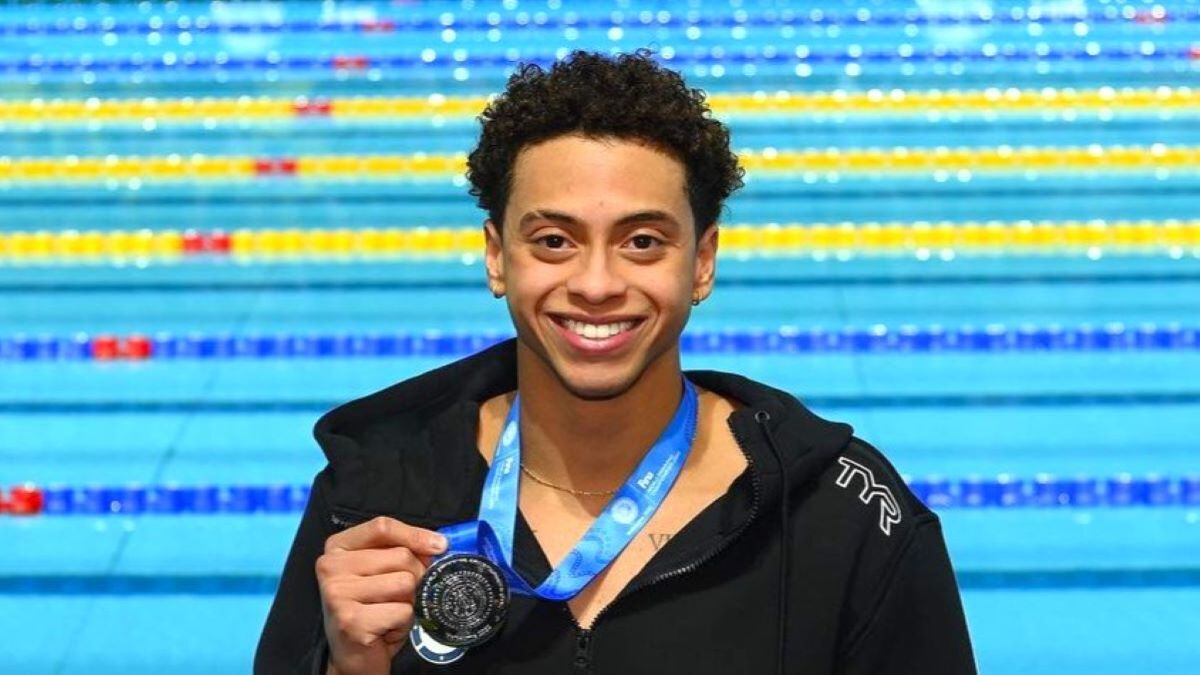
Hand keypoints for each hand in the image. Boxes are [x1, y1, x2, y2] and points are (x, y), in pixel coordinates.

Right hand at [317, 517, 447, 674]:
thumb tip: (438, 545)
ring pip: (405, 583)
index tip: (440, 545)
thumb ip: (403, 552)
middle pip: (401, 556)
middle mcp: (331, 567)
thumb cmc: (370, 610)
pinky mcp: (350, 620)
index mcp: (338, 548)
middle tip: (399, 596)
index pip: (382, 527)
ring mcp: (338, 594)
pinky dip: (403, 623)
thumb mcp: (382, 572)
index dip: (416, 534)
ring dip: (408, 602)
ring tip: (389, 612)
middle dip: (414, 577)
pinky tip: (385, 629)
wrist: (353, 657)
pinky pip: (402, 611)